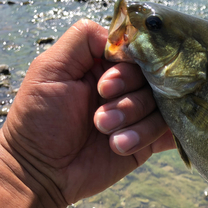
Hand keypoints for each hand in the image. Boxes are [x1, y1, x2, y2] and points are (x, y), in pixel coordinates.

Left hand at [0, 19, 173, 207]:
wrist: (40, 171)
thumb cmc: (38, 119)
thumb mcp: (50, 69)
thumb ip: (83, 40)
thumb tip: (123, 36)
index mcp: (104, 66)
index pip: (137, 54)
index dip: (127, 70)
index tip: (104, 88)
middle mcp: (125, 88)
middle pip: (153, 80)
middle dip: (128, 101)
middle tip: (99, 119)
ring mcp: (137, 115)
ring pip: (161, 107)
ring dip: (132, 122)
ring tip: (106, 137)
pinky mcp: (146, 141)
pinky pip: (168, 133)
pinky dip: (149, 137)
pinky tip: (122, 146)